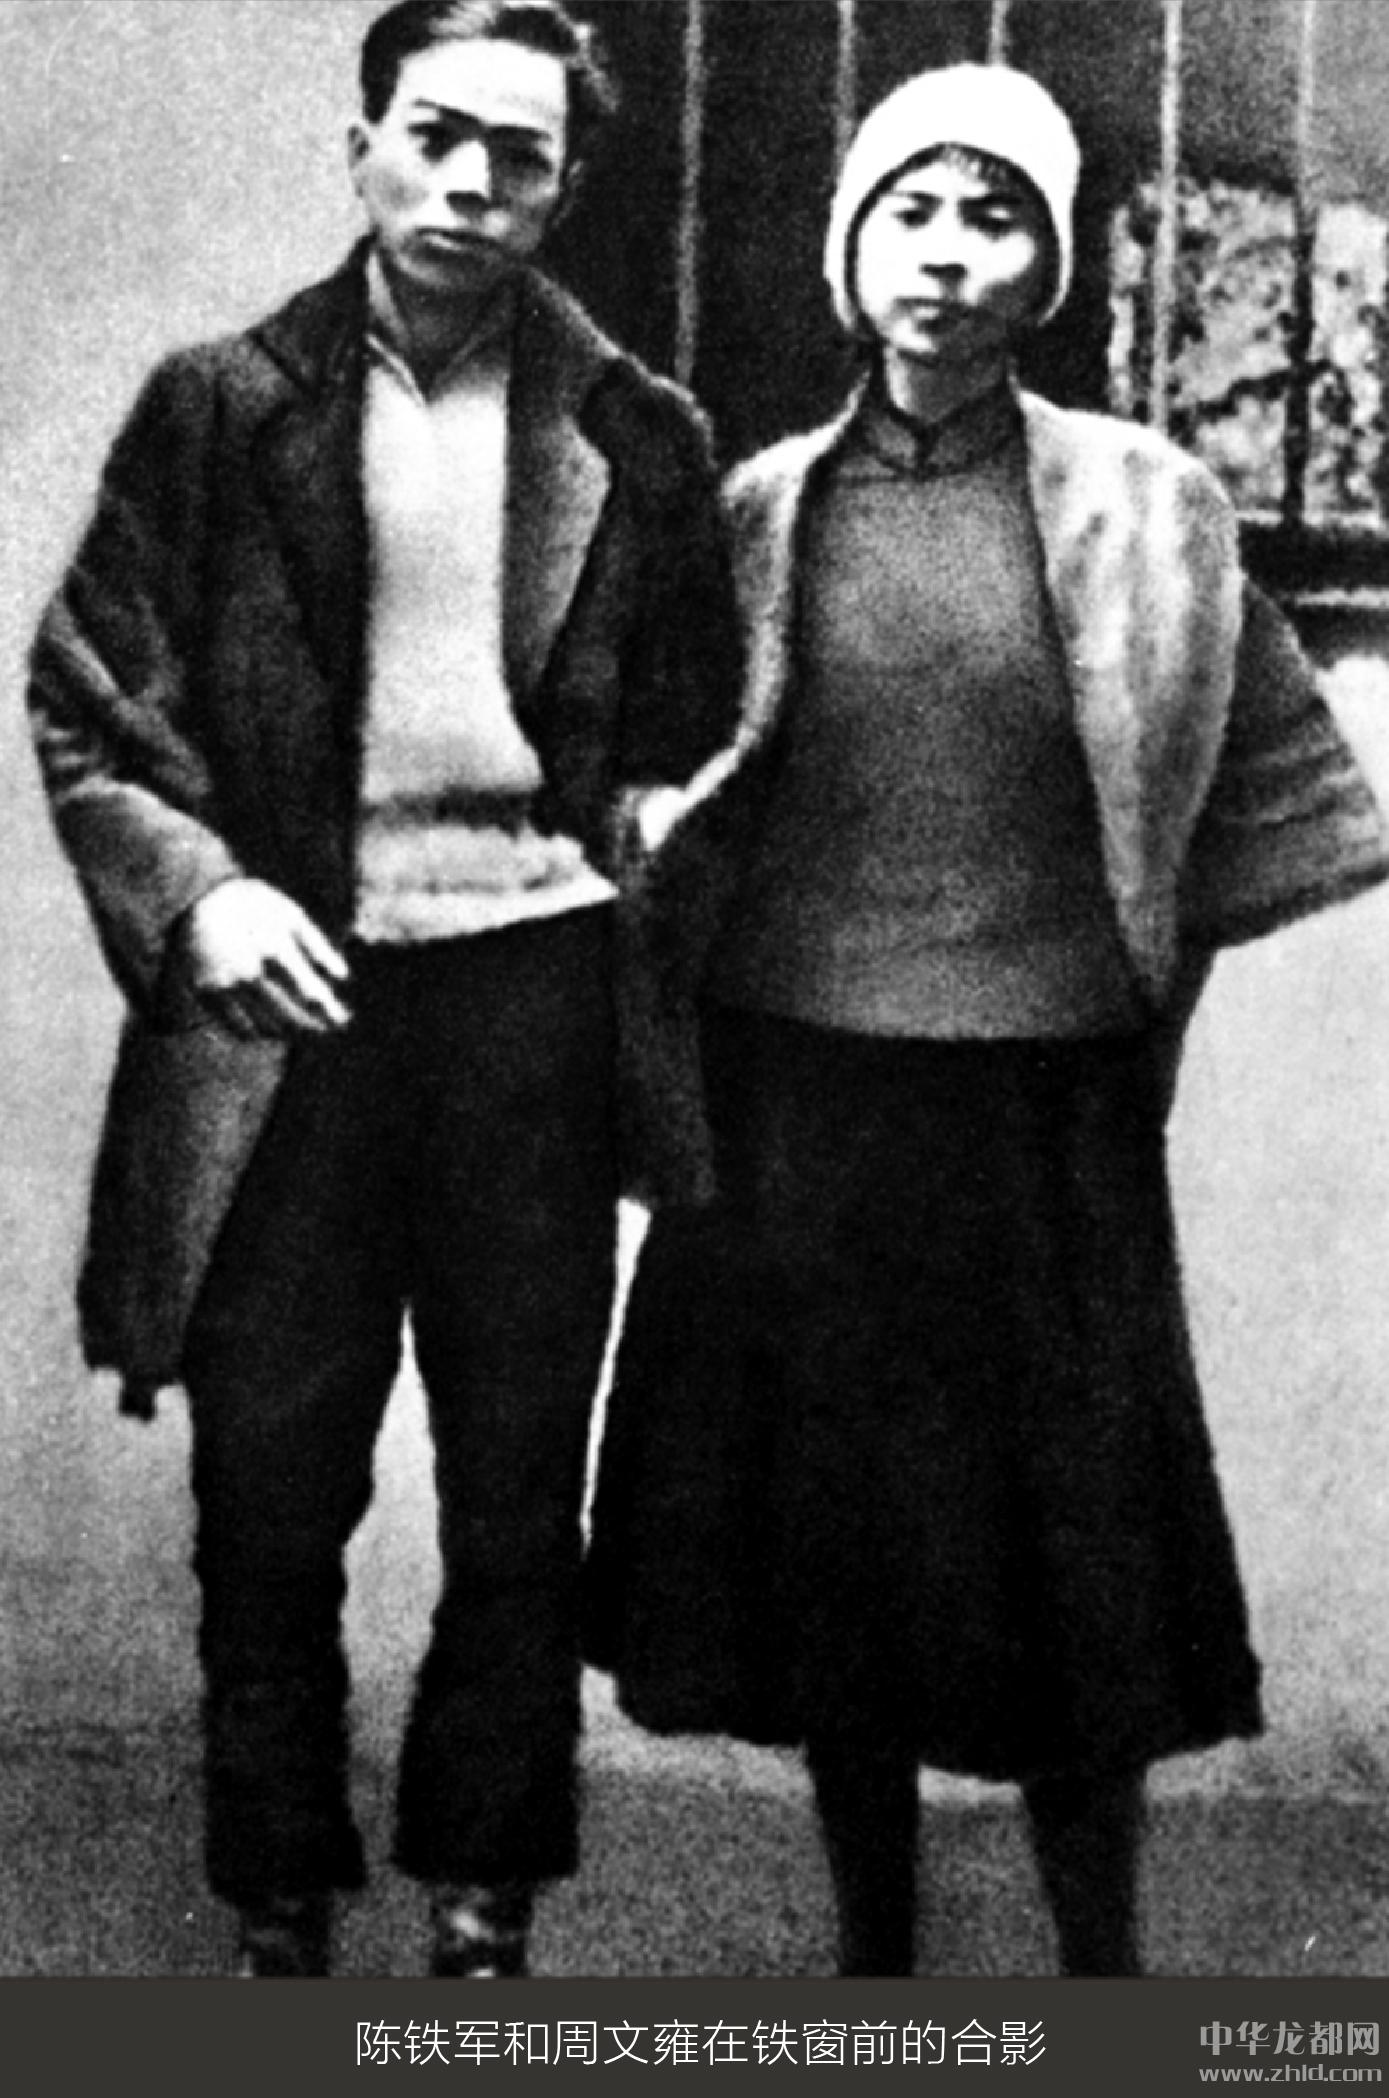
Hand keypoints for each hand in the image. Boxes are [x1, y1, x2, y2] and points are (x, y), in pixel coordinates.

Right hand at [176, 879, 350, 1037]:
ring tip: (304, 1030)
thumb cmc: (252, 904)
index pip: (309, 994)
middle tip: (328, 1031)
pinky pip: (238, 1028)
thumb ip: (318, 946)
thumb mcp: (290, 914)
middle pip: (289, 1017)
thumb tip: (343, 977)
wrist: (194, 898)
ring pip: (265, 1027)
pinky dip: (260, 1033)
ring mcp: (224, 986)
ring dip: (289, 1033)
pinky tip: (273, 1029)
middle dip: (313, 1028)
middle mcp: (248, 971)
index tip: (343, 1020)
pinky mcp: (205, 995)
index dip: (329, 1012)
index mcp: (274, 948)